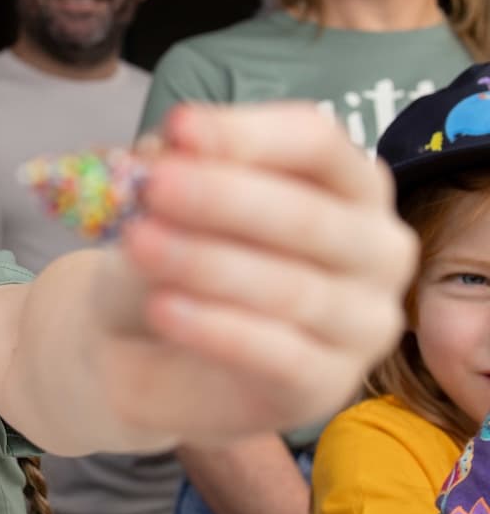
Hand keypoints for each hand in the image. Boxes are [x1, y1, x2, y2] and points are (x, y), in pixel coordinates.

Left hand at [107, 102, 415, 436]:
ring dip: (208, 262)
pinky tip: (162, 308)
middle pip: (310, 213)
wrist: (140, 349)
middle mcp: (375, 248)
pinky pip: (279, 356)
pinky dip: (216, 328)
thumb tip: (162, 149)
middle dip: (224, 196)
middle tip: (153, 185)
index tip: (178, 128)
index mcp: (348, 184)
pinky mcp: (326, 386)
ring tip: (139, 242)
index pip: (317, 144)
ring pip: (293, 288)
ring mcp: (363, 322)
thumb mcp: (157, 211)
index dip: (248, 135)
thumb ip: (167, 178)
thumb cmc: (169, 260)